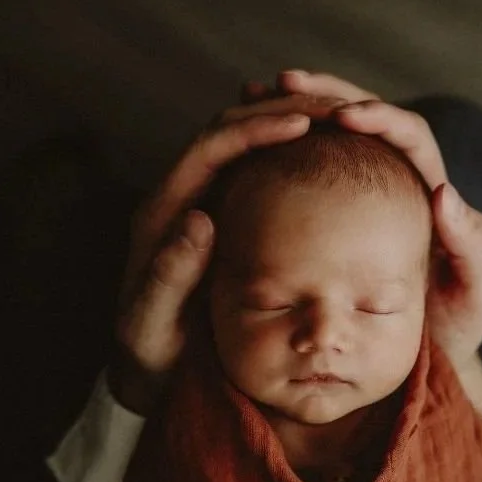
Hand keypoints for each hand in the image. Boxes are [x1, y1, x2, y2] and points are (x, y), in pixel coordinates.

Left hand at [110, 110, 311, 413]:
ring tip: (338, 122)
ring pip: (246, 146)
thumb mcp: (152, 325)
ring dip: (287, 125)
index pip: (211, 148)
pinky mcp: (225, 219)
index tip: (302, 124)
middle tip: (333, 110)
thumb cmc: (149, 355)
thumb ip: (169, 276)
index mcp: (163, 213)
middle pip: (230, 130)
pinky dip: (292, 159)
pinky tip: (329, 163)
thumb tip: (199, 219)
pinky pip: (259, 174)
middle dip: (279, 111)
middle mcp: (182, 198)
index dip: (255, 128)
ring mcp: (205, 205)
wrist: (143, 372)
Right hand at [246, 70, 481, 369]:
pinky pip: (300, 171)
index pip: (407, 135)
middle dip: (326, 92)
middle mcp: (395, 184)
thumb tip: (443, 191)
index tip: (344, 117)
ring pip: (327, 136)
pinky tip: (241, 145)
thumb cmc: (457, 332)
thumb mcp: (479, 295)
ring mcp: (357, 198)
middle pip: (361, 116)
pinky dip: (272, 150)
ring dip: (293, 109)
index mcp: (430, 190)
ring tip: (254, 94)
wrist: (425, 363)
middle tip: (285, 82)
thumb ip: (473, 247)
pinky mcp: (325, 219)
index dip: (378, 116)